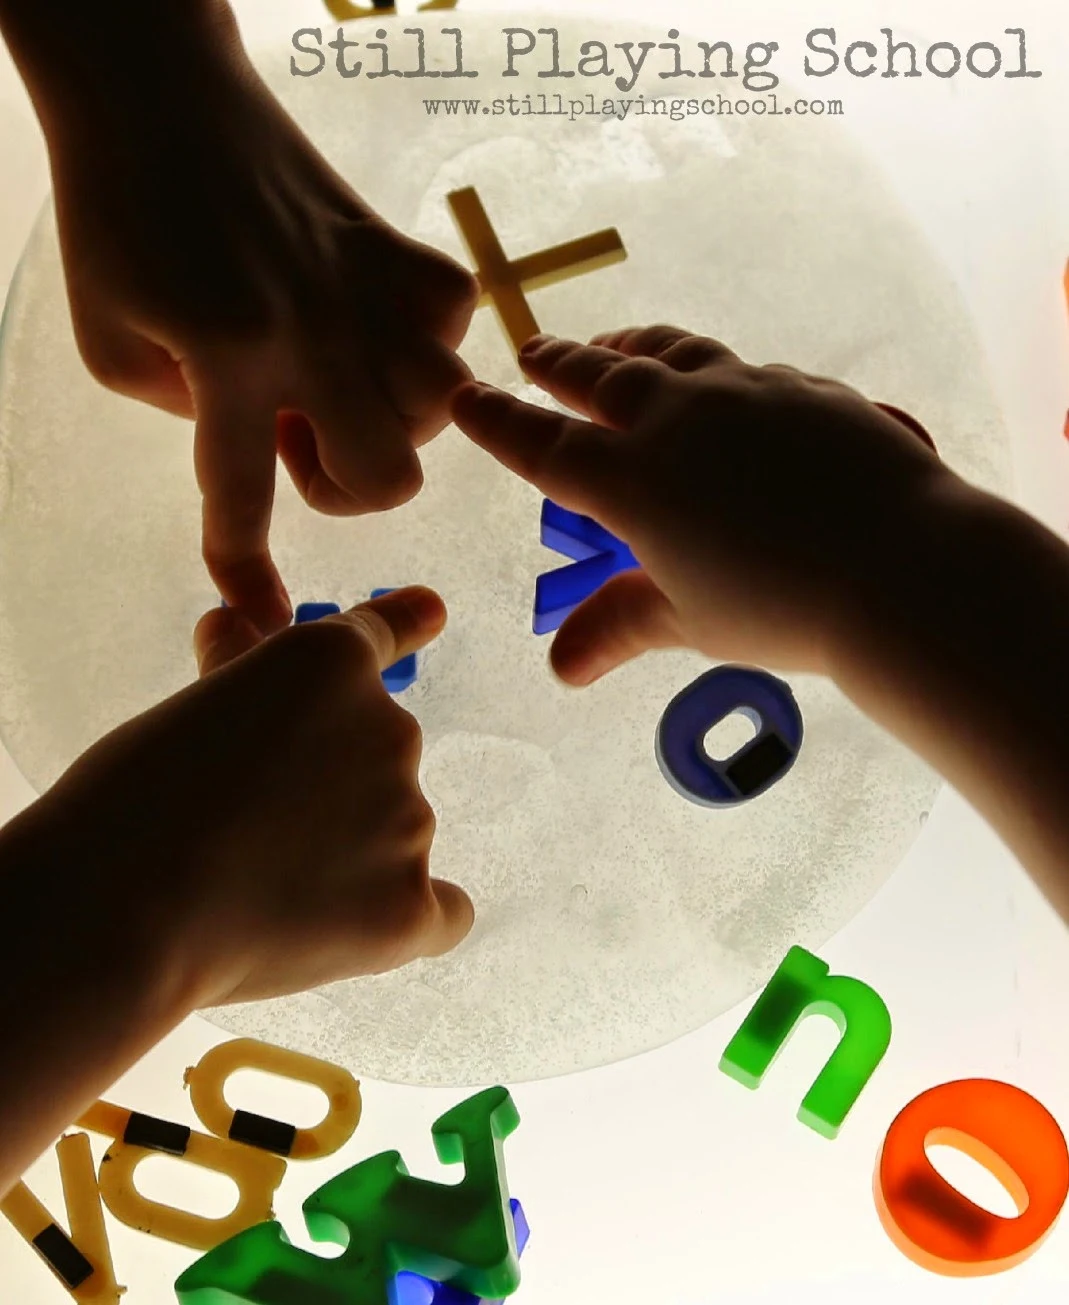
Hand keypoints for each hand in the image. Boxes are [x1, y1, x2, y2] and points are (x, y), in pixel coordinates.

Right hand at [36, 588, 472, 1008]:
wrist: (120, 908)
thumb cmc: (128, 803)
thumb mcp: (185, 709)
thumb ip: (235, 675)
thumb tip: (231, 620)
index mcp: (333, 664)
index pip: (379, 637)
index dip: (399, 625)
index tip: (426, 612)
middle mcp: (391, 730)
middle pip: (377, 757)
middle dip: (330, 789)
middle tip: (248, 834)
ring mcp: (408, 820)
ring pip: (396, 838)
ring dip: (350, 859)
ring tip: (257, 894)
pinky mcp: (409, 906)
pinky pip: (442, 914)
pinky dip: (406, 920)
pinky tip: (354, 932)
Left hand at [42, 9, 477, 633]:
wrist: (156, 96)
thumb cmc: (116, 218)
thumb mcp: (112, 345)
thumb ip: (190, 418)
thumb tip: (273, 438)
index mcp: (225, 359)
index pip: (241, 498)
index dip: (246, 571)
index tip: (261, 617)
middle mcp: (312, 335)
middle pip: (388, 476)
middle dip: (349, 485)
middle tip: (302, 436)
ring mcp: (364, 288)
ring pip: (441, 405)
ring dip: (392, 417)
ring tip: (343, 381)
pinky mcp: (393, 244)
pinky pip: (457, 318)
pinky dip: (429, 340)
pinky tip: (377, 327)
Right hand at [451, 325, 949, 679]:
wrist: (899, 564)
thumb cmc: (780, 607)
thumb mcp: (688, 621)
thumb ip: (619, 628)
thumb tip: (561, 668)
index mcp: (632, 481)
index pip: (545, 445)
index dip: (499, 423)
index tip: (467, 398)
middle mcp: (677, 420)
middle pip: (600, 379)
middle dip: (558, 365)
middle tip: (531, 351)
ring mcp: (743, 393)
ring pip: (669, 355)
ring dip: (629, 348)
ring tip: (611, 347)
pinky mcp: (799, 388)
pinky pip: (738, 370)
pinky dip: (705, 371)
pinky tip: (715, 386)